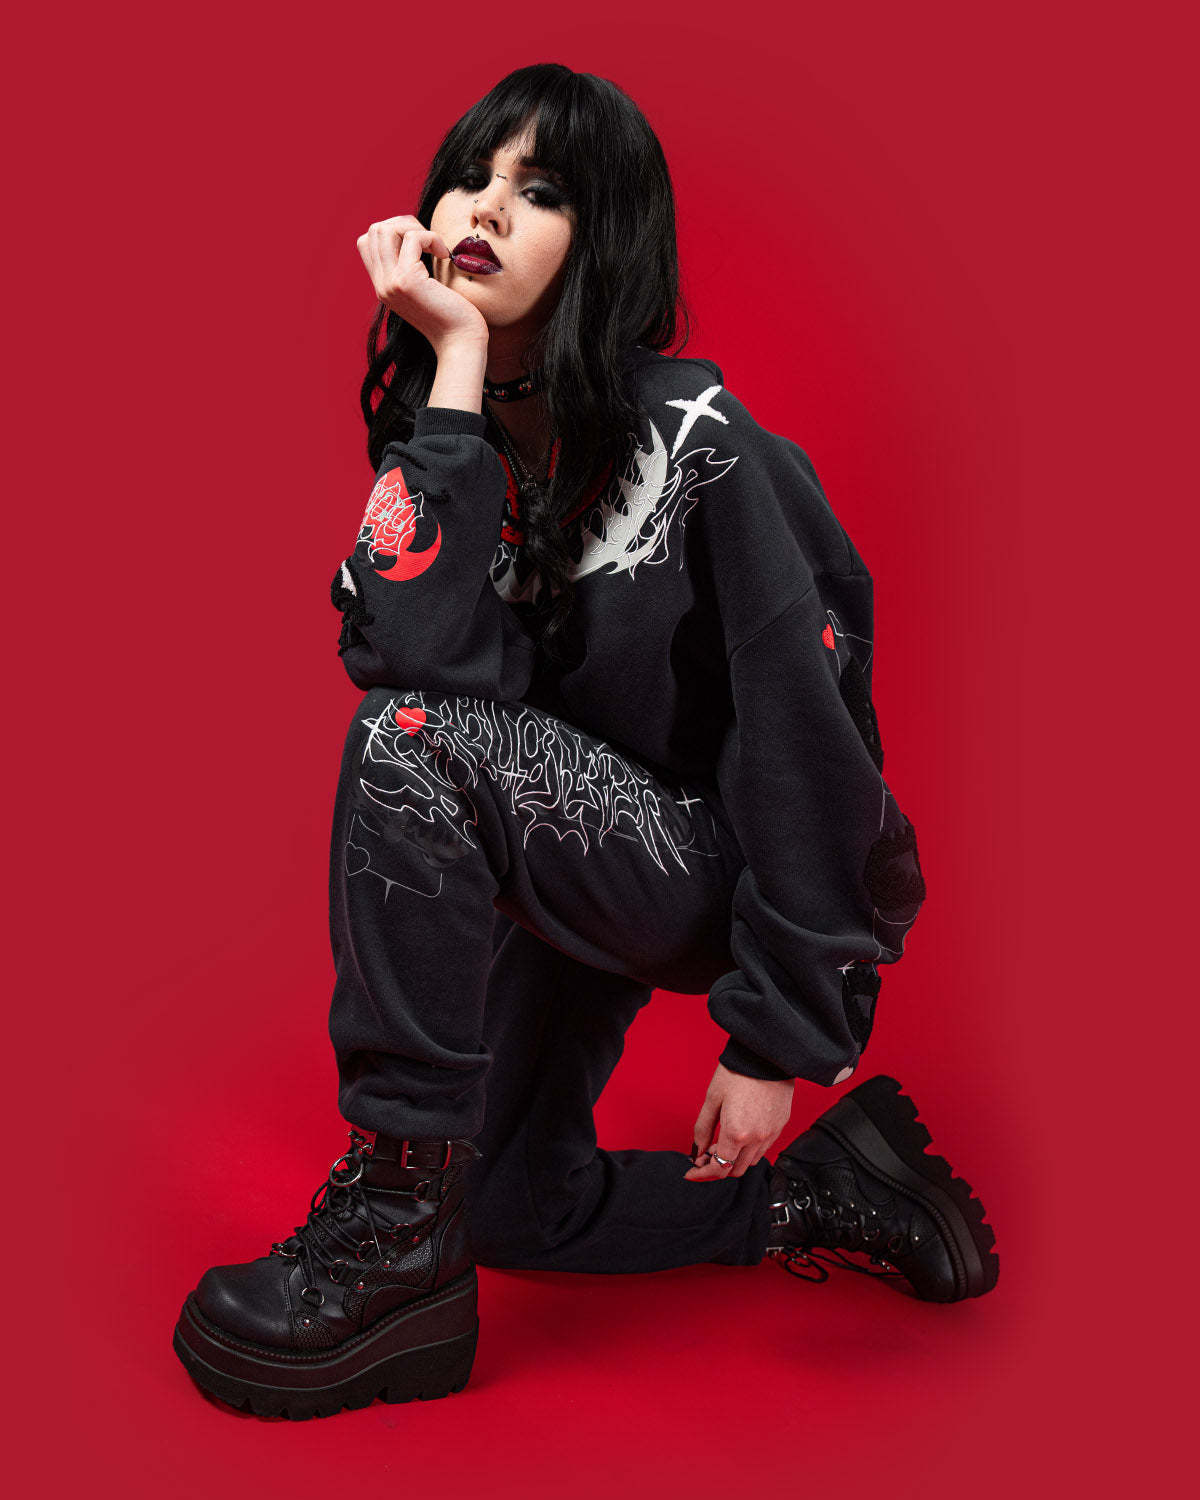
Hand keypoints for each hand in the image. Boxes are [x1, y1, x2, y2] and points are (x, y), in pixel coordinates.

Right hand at [356, 215, 488, 353]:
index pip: (367, 242)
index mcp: (384, 286)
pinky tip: (444, 255)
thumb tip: (414, 236)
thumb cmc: (453, 316)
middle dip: (403, 224)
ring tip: (434, 246)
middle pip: (374, 231)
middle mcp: (382, 285)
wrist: (461, 342)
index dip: (393, 231)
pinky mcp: (406, 281)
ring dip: (414, 227)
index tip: (419, 244)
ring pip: (385, 230)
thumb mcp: (425, 289)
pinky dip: (431, 237)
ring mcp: (390, 283)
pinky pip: (412, 238)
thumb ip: (412, 269)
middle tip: (429, 241)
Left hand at [683, 1063, 793, 1180]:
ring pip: (750, 1162)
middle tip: (706, 1153)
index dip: (702, 1174)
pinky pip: (764, 1149)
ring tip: (723, 1142)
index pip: (718, 1169)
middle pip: (735, 1170)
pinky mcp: (780, 1126)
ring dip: (734, 1159)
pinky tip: (740, 1135)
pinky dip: (749, 1150)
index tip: (692, 1171)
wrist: (765, 1055)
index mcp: (736, 1133)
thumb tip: (697, 1150)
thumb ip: (703, 1129)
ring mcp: (771, 1133)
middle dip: (717, 1167)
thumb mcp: (712, 1099)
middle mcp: (756, 1139)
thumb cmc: (737, 1072)